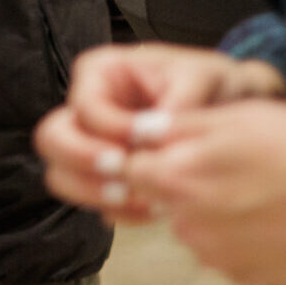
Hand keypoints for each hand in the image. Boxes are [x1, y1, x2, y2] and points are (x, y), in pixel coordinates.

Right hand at [35, 43, 285, 222]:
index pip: (86, 107)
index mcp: (100, 73)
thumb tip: (150, 132)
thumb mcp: (203, 77)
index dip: (113, 129)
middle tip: (122, 172)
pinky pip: (92, 200)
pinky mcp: (104, 176)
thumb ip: (178, 100)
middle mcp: (87, 108)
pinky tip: (153, 209)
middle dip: (83, 162)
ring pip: (60, 174)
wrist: (233, 110)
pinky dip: (118, 211)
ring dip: (94, 193)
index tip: (146, 141)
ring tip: (140, 199)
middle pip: (52, 137)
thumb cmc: (212, 84)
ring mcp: (91, 144)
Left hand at [123, 99, 285, 284]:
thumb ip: (183, 125)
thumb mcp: (242, 116)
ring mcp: (216, 255)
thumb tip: (142, 129)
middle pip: (163, 199)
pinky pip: (227, 252)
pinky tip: (273, 219)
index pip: (130, 167)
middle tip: (234, 165)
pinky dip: (241, 237)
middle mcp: (188, 223)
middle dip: (184, 181)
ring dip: (214, 211)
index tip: (172, 145)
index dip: (149, 153)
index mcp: (179, 177)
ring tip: (262, 191)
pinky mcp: (244, 276)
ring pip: (195, 226)